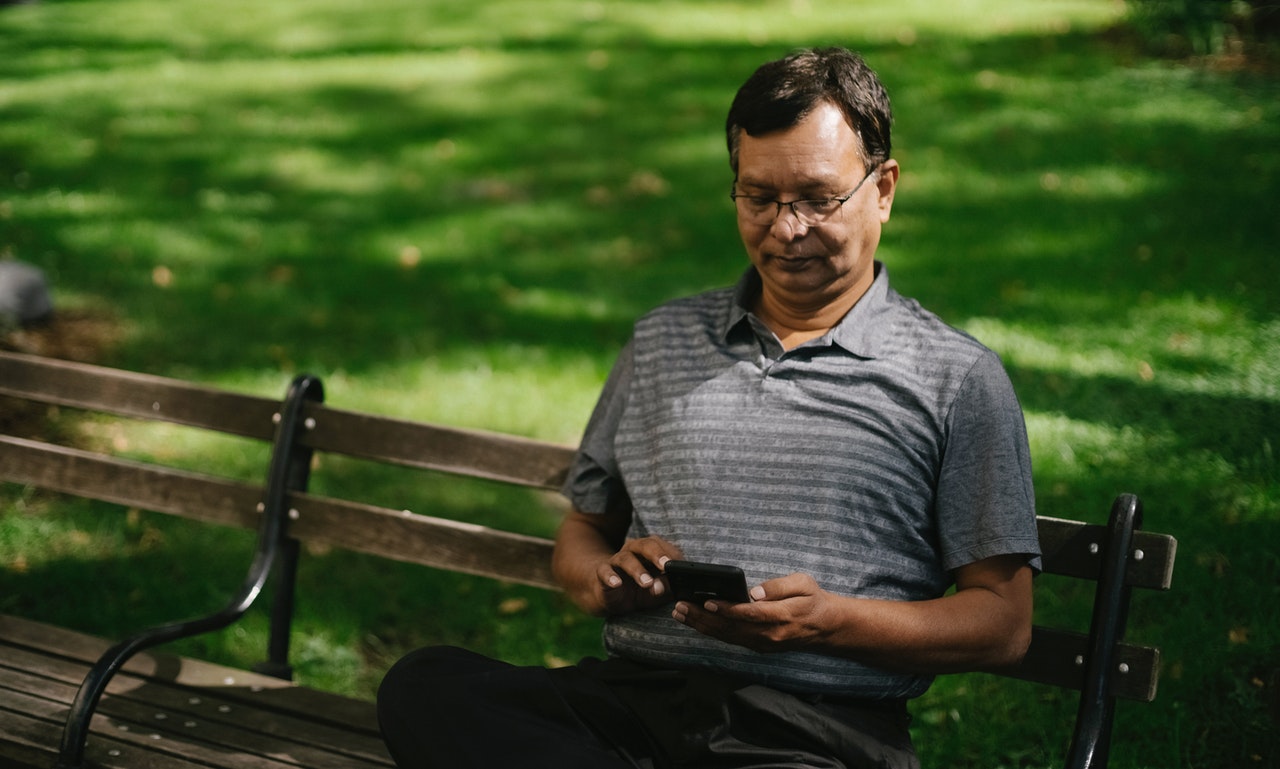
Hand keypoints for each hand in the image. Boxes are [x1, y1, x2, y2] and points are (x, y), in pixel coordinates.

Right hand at [596, 536, 683, 614]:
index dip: (672, 555)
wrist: (611, 597)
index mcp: (650, 551)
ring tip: (647, 583)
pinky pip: (604, 571)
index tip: (682, 567)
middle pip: (645, 545)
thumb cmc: (639, 590)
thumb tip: (679, 584)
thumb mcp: (657, 589)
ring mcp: (617, 561)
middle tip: (666, 565)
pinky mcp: (602, 572)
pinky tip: (616, 584)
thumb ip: (668, 585)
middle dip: (657, 554)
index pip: (664, 547)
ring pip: (626, 559)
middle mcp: (633, 551)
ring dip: (637, 570)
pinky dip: (610, 577)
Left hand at [672, 572, 833, 652]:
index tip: (708, 601)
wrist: (825, 628)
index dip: (728, 609)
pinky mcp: (758, 646)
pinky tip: (696, 622)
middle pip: (732, 628)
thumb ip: (778, 586)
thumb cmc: (812, 600)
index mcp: (782, 616)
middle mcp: (770, 635)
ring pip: (728, 636)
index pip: (750, 614)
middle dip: (704, 618)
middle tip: (681, 606)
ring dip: (702, 625)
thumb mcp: (803, 584)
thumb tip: (754, 592)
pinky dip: (712, 631)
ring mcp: (763, 643)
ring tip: (680, 613)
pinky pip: (731, 639)